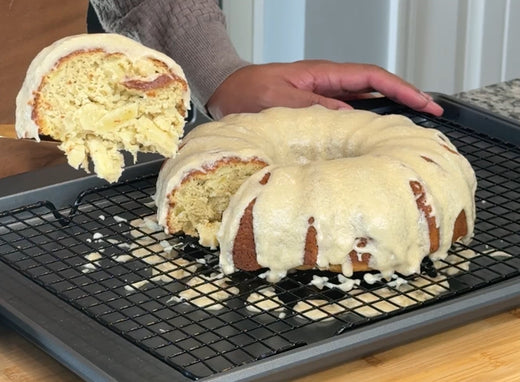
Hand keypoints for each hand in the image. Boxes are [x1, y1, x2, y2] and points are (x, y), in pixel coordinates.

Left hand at [206, 60, 442, 118]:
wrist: (229, 90)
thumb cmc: (248, 91)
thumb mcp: (279, 99)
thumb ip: (312, 107)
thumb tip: (348, 116)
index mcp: (323, 74)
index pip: (372, 76)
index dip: (401, 88)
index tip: (424, 101)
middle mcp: (328, 83)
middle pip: (376, 86)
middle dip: (406, 96)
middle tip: (431, 112)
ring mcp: (325, 95)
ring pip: (366, 99)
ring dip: (390, 109)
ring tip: (413, 123)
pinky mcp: (318, 108)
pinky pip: (349, 111)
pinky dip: (367, 119)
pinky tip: (376, 132)